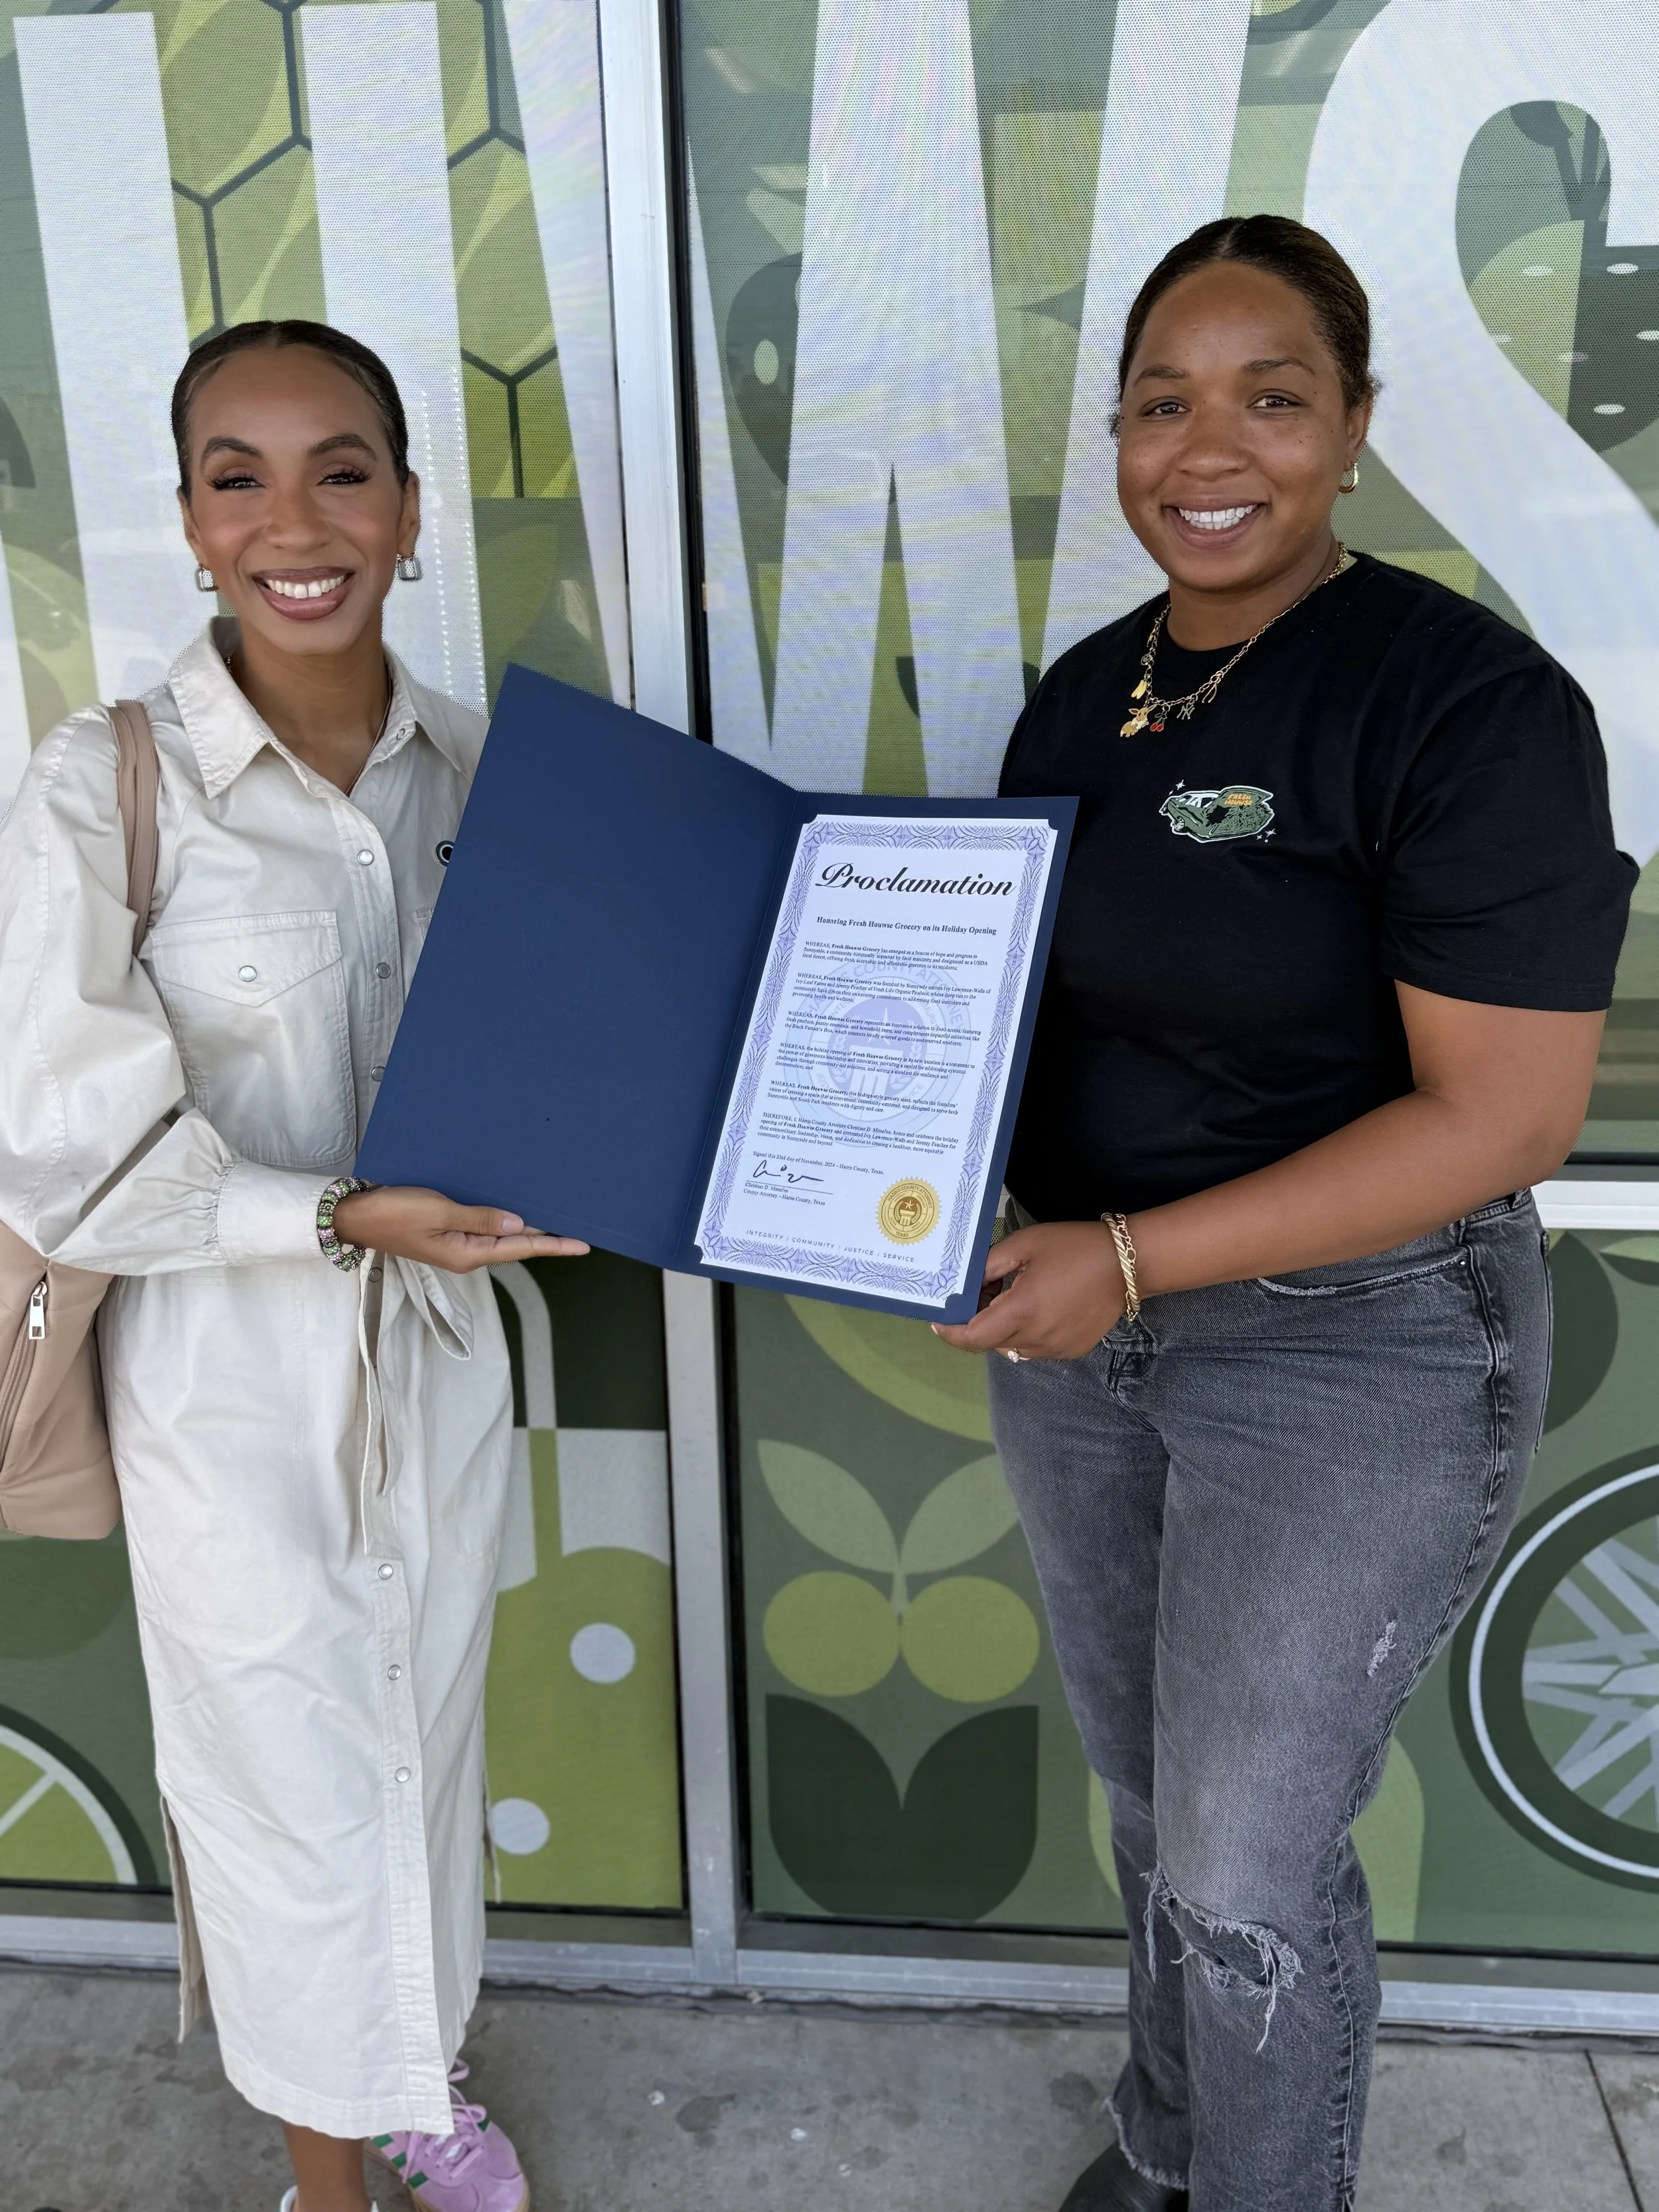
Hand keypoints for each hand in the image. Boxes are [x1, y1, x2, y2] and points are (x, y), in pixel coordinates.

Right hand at [331, 1187, 588, 1274]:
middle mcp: (466, 1254)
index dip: (554, 1245)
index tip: (583, 1244)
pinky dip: (502, 1219)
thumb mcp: (439, 1212)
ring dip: (525, 1227)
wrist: (356, 1217)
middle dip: (547, 1237)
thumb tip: (518, 1224)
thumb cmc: (394, 1213)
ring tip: (555, 1216)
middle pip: (515, 1245)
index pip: (521, 1248)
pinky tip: (514, 1209)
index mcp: (468, 1254)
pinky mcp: (447, 1234)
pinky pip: (483, 1228)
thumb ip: (479, 1218)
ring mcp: (456, 1245)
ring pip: (500, 1236)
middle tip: (577, 1226)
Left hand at [931, 1220, 1125, 1361]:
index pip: (970, 1338)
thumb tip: (962, 1285)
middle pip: (988, 1342)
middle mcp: (1036, 1339)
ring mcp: (1055, 1349)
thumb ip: (987, 1267)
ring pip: (1011, 1346)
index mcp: (1022, 1313)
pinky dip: (1025, 1331)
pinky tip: (1038, 1304)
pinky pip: (1034, 1347)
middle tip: (983, 1289)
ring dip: (1001, 1326)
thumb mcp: (1023, 1245)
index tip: (938, 1318)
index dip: (949, 1331)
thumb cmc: (1074, 1247)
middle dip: (975, 1320)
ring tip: (1012, 1293)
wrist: (1129, 1264)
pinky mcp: (1071, 1351)